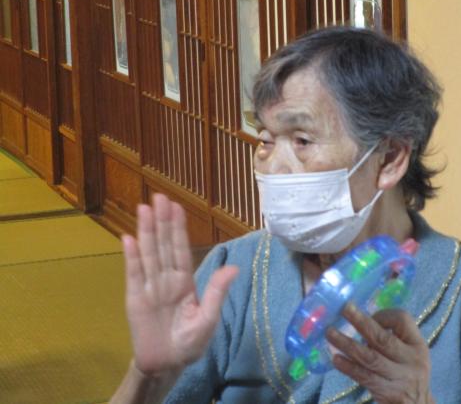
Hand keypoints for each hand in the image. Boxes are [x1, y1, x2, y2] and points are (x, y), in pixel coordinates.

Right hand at [122, 194, 237, 374]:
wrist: (166, 363)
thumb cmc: (190, 342)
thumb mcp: (208, 319)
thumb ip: (217, 292)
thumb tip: (234, 267)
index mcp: (185, 281)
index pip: (181, 249)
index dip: (178, 228)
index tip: (177, 206)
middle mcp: (167, 278)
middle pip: (163, 245)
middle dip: (161, 221)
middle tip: (159, 197)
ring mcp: (149, 285)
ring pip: (148, 253)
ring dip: (145, 231)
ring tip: (143, 208)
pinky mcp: (134, 297)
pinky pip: (132, 273)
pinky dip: (130, 256)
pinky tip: (128, 238)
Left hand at [326, 305, 433, 403]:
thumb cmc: (407, 372)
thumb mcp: (408, 353)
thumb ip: (390, 337)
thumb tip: (358, 319)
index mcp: (417, 344)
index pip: (402, 320)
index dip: (382, 315)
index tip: (367, 316)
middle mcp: (412, 359)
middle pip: (383, 338)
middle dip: (361, 322)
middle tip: (344, 309)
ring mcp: (400, 378)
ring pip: (370, 358)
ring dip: (348, 344)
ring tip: (330, 333)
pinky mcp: (388, 393)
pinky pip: (365, 377)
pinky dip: (349, 367)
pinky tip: (336, 359)